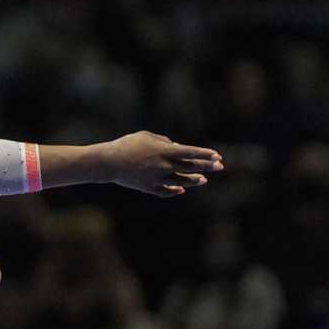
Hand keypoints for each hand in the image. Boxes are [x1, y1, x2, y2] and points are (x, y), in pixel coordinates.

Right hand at [101, 132, 223, 196]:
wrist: (108, 162)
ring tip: (203, 179)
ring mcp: (158, 178)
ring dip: (194, 180)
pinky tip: (181, 190)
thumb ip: (164, 141)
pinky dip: (175, 191)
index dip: (205, 154)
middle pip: (190, 167)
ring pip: (182, 181)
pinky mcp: (149, 188)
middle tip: (220, 166)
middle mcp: (164, 166)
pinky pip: (166, 191)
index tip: (217, 156)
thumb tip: (178, 147)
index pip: (191, 152)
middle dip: (207, 166)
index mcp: (164, 151)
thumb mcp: (146, 136)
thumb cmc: (126, 145)